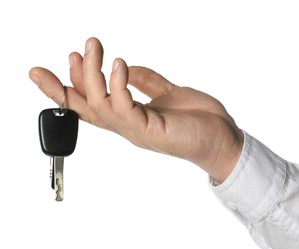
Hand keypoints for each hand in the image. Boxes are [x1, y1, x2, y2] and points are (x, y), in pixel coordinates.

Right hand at [29, 37, 242, 182]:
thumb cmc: (196, 120)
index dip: (72, 85)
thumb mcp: (167, 94)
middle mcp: (127, 125)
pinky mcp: (151, 131)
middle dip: (66, 84)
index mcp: (129, 116)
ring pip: (100, 105)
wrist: (222, 139)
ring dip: (92, 75)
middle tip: (75, 50)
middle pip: (86, 108)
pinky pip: (125, 108)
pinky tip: (119, 65)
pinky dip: (118, 86)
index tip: (65, 61)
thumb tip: (128, 67)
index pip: (92, 103)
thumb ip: (146, 82)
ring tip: (93, 47)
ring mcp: (136, 130)